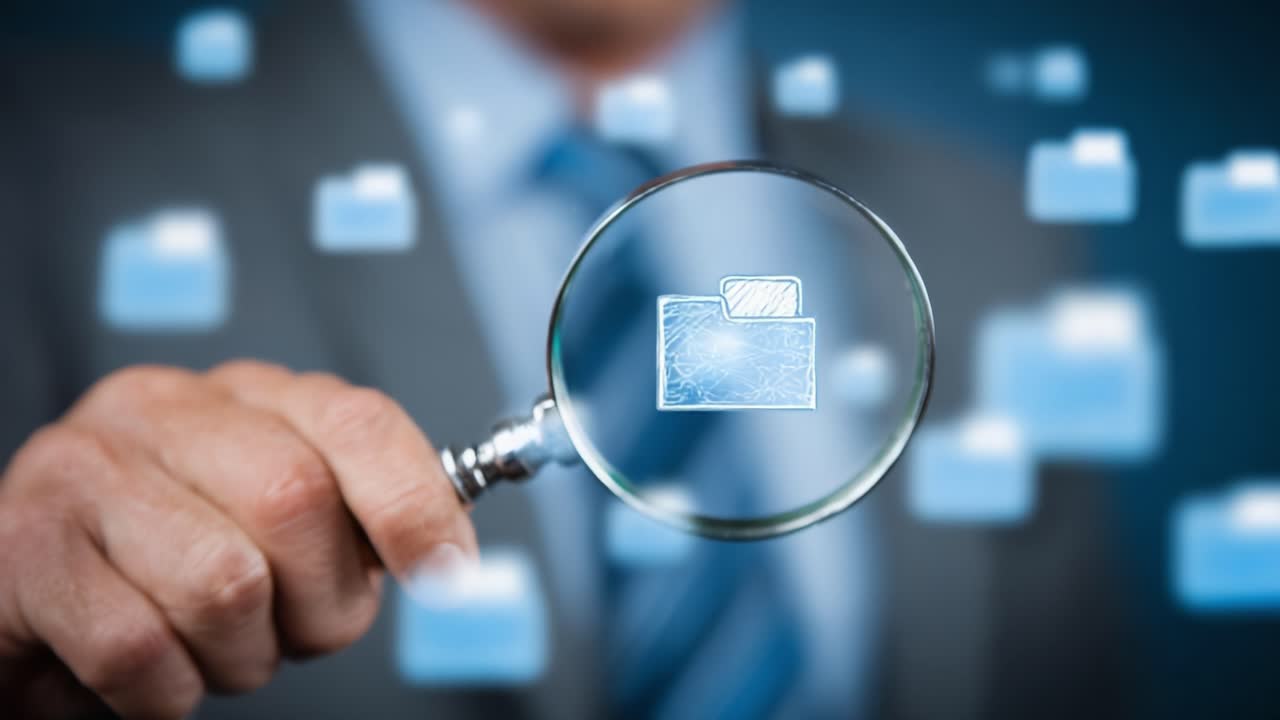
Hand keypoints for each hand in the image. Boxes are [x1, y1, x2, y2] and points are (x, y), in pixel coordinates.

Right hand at [0, 361, 476, 718]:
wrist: (32, 604)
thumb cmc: (171, 568)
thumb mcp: (274, 528)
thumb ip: (352, 519)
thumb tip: (445, 553)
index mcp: (246, 396)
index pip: (357, 421)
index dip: (414, 502)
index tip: (446, 573)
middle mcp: (162, 408)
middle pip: (296, 500)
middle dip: (318, 603)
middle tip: (290, 632)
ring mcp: (82, 467)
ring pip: (224, 584)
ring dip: (239, 655)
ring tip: (209, 645)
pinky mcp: (22, 547)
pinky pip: (141, 650)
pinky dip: (168, 692)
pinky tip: (151, 670)